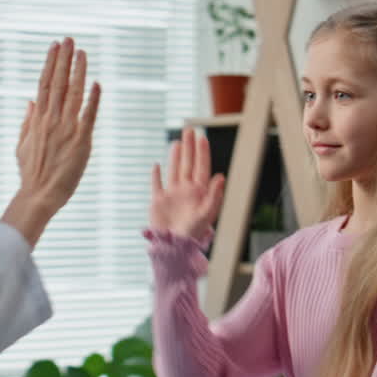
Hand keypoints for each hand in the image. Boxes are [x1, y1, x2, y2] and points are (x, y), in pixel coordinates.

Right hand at [3, 38, 100, 242]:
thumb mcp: (22, 145)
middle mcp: (52, 120)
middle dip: (64, 59)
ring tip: (81, 52)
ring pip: (73, 93)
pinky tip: (97, 83)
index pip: (44, 84)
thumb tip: (30, 102)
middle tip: (69, 39)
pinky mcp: (81, 141)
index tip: (54, 47)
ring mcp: (67, 129)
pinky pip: (89, 115)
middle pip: (58, 82)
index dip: (50, 63)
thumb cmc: (31, 173)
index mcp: (38, 119)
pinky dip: (93, 98)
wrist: (39, 195)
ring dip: (78, 71)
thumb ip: (27, 121)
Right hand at [149, 126, 224, 240]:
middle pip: (188, 164)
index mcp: (199, 192)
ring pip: (174, 170)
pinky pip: (157, 184)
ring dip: (175, 156)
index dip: (202, 153)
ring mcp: (172, 194)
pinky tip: (156, 165)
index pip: (201, 167)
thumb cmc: (192, 233)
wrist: (173, 246)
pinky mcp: (158, 201)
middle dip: (189, 147)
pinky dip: (156, 175)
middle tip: (189, 130)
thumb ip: (214, 195)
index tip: (202, 138)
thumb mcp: (207, 214)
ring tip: (177, 142)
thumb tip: (220, 176)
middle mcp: (186, 190)